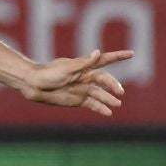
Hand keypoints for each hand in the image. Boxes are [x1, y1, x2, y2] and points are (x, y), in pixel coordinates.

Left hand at [18, 49, 132, 116]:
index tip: (131, 54)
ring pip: (100, 94)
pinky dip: (101, 108)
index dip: (118, 57)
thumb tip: (98, 53)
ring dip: (109, 99)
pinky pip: (92, 104)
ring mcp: (82, 89)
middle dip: (113, 85)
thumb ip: (83, 63)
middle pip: (105, 81)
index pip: (105, 60)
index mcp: (84, 66)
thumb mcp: (66, 68)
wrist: (33, 85)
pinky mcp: (77, 100)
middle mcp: (86, 77)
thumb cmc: (48, 73)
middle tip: (120, 92)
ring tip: (117, 104)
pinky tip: (108, 113)